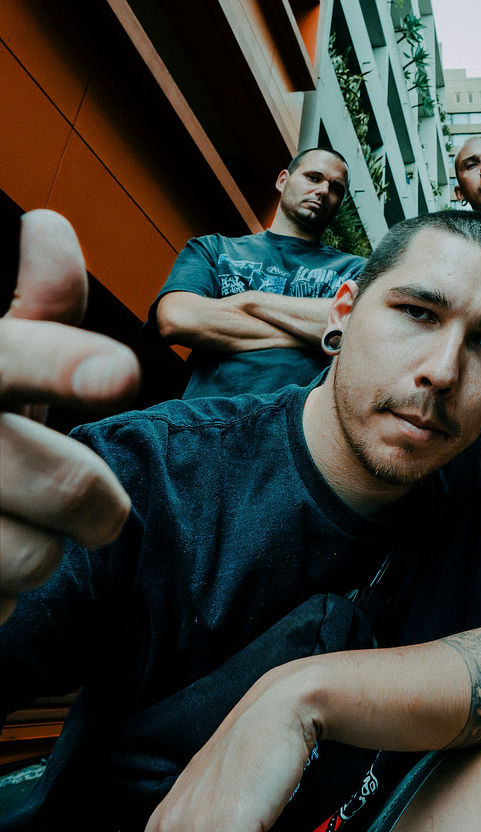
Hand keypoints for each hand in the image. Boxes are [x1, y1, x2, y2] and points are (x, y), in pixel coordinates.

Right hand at [0, 211, 138, 621]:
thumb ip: (36, 309)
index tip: (118, 374)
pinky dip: (6, 598)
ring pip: (35, 560)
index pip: (10, 358)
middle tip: (100, 511)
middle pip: (66, 487)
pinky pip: (0, 608)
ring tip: (20, 531)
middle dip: (102, 507)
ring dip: (46, 555)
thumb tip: (50, 223)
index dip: (62, 365)